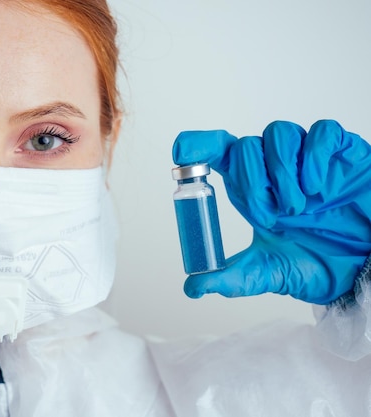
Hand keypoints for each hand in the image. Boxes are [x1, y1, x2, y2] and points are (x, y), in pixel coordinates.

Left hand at [172, 120, 370, 303]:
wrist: (365, 271)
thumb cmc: (318, 264)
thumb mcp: (269, 273)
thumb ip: (232, 278)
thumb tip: (191, 287)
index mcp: (252, 191)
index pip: (219, 154)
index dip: (199, 144)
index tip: (181, 151)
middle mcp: (275, 170)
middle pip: (244, 146)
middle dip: (250, 180)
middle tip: (268, 216)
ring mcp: (308, 159)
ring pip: (279, 134)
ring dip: (280, 170)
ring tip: (296, 208)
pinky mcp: (342, 154)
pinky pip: (322, 133)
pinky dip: (314, 156)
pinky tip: (318, 188)